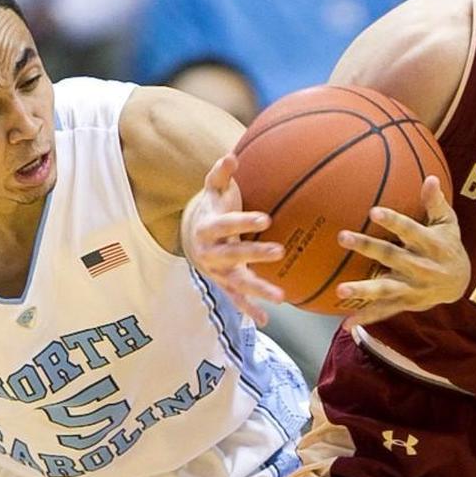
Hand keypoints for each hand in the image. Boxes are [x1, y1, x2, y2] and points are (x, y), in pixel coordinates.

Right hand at [182, 154, 284, 325]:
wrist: (193, 235)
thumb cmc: (212, 207)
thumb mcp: (212, 188)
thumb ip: (220, 174)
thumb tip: (231, 156)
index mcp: (206, 227)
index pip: (225, 224)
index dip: (243, 221)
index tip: (266, 218)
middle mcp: (209, 253)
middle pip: (232, 255)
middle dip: (255, 254)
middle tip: (280, 250)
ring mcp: (216, 271)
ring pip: (237, 282)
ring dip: (258, 290)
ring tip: (281, 297)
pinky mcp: (223, 284)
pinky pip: (236, 299)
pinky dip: (249, 309)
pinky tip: (265, 320)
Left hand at [335, 176, 469, 327]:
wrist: (460, 283)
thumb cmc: (447, 244)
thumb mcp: (447, 222)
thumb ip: (436, 202)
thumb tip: (430, 176)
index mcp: (431, 245)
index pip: (411, 231)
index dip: (394, 221)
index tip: (374, 211)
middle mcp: (422, 268)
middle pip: (391, 256)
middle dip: (367, 247)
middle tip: (342, 236)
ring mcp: (412, 288)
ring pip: (385, 289)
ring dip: (363, 290)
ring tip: (340, 289)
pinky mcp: (406, 304)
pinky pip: (384, 312)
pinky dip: (366, 318)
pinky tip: (346, 324)